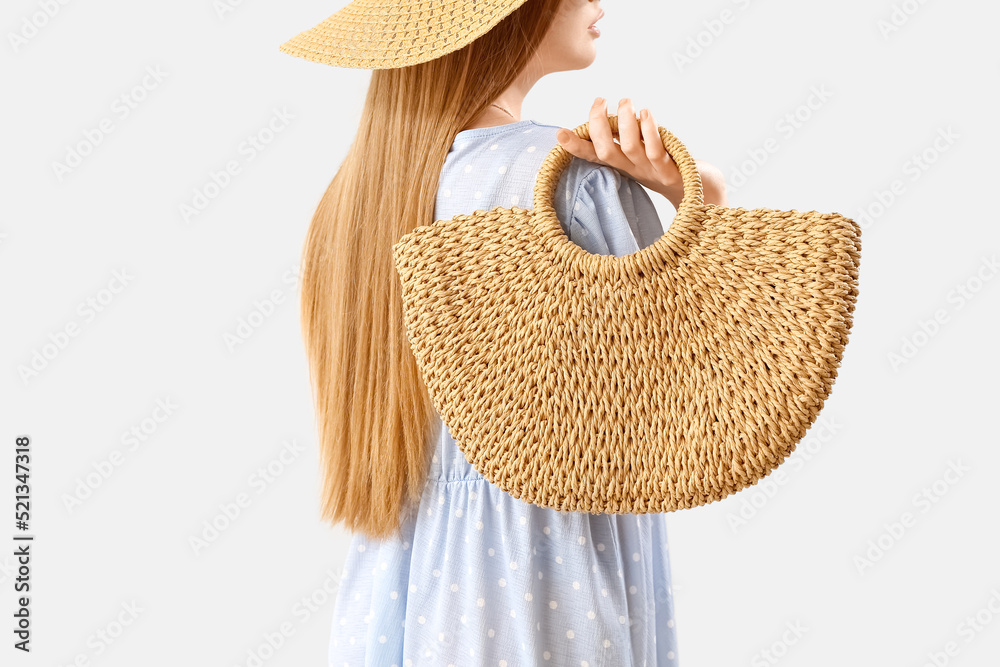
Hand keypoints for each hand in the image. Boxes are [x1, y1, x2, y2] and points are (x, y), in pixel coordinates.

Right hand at [556, 97, 728, 207]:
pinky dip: (649, 131)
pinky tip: (645, 113)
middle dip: (598, 125)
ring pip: (631, 148)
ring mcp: (651, 170)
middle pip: (607, 151)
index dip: (575, 146)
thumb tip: (602, 115)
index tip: (560, 133)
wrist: (700, 191)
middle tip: (599, 100)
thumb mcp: (640, 153)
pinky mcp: (671, 169)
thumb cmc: (667, 167)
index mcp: (622, 165)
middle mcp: (633, 169)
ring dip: (624, 123)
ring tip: (625, 102)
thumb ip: (622, 138)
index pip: (593, 155)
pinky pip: (657, 150)